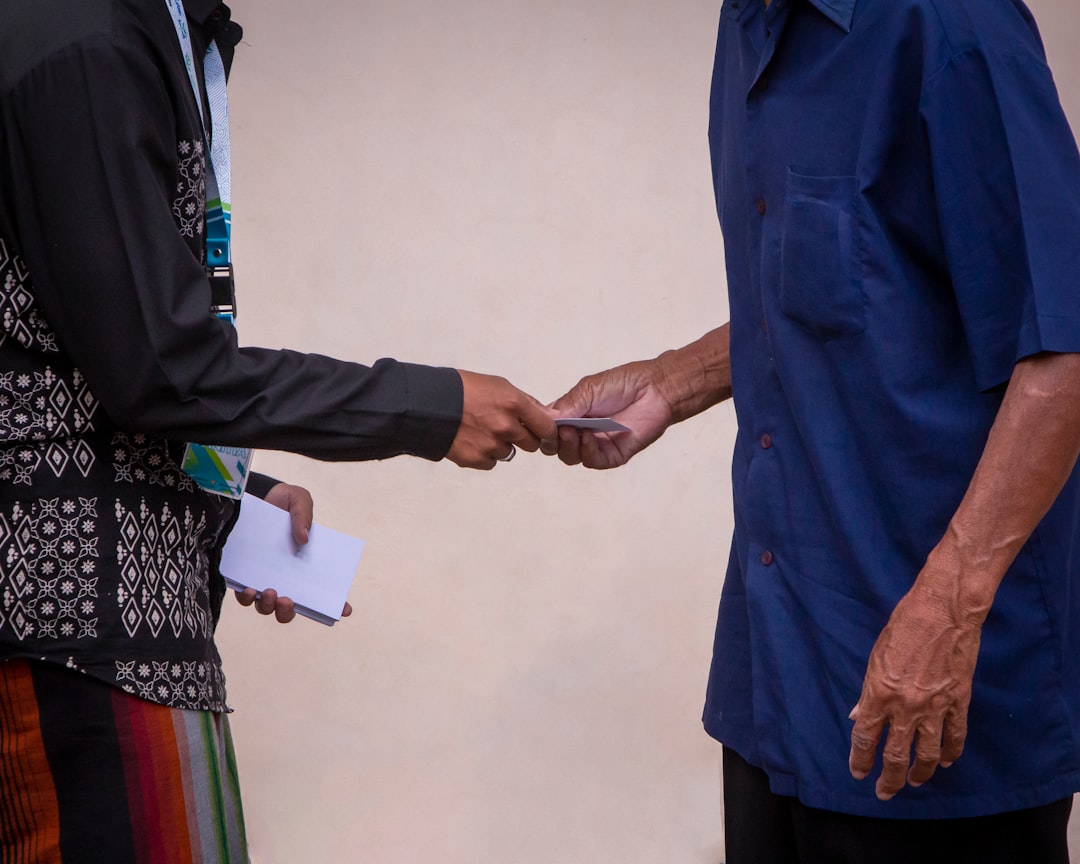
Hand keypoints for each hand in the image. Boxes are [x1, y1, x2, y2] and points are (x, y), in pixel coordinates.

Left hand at [233, 482, 353, 621]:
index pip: (322, 590)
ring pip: (266, 606)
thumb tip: (303, 539)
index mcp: (305, 563)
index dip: (336, 604)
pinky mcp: (242, 574)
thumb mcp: (299, 500)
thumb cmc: (284, 501)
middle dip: (288, 610)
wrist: (257, 495)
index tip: (345, 609)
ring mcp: (263, 577)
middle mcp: (285, 576)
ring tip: (269, 592)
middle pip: (289, 607)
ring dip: (268, 606)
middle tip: (287, 599)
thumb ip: (303, 517)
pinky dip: (247, 597)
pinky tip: (249, 589)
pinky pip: (244, 595)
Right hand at [445, 370, 557, 468]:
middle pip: (531, 444)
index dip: (547, 431)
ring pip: (509, 453)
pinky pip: (491, 462)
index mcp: (514, 404)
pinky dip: (485, 455)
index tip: (544, 433)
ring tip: (481, 430)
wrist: (428, 404)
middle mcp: (506, 427)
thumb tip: (548, 416)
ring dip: (501, 445)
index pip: (547, 427)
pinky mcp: (476, 459)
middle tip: (504, 427)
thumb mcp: (499, 385)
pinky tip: (472, 439)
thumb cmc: (463, 390)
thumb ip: (526, 403)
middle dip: (522, 437)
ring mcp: (491, 445)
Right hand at [548, 359, 675, 468]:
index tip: (539, 422)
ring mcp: (596, 445)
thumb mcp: (588, 389)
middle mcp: (580, 432)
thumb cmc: (623, 383)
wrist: (655, 388)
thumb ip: (567, 405)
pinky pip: (593, 461)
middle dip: (552, 440)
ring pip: (570, 457)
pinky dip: (587, 451)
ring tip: (574, 431)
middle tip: (558, 430)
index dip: (540, 428)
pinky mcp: (613, 455)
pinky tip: (589, 438)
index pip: (546, 428)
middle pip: (554, 447)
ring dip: (568, 446)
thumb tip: (545, 419)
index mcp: (571, 415)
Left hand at [848, 567, 980, 799]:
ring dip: (920, 773)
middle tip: (883, 792)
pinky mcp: (959, 701)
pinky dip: (951, 752)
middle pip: (896, 754)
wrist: (944, 611)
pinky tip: (946, 762)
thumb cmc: (903, 626)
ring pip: (928, 753)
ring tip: (912, 782)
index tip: (857, 771)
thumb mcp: (875, 656)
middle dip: (888, 778)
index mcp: (879, 692)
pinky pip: (956, 736)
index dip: (860, 758)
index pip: (865, 736)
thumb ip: (868, 691)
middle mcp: (906, 705)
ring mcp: (935, 706)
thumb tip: (858, 715)